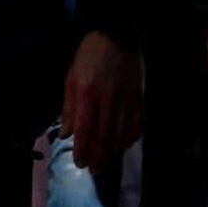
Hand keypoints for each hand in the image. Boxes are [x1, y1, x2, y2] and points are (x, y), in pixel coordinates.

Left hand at [60, 30, 142, 170]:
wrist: (117, 35)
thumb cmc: (89, 56)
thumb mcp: (72, 77)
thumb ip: (69, 107)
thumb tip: (67, 134)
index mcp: (87, 92)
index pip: (85, 129)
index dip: (83, 150)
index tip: (80, 163)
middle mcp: (108, 98)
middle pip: (104, 137)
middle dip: (99, 157)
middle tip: (95, 171)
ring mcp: (127, 99)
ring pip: (121, 135)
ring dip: (114, 152)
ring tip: (107, 162)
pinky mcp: (140, 98)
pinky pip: (137, 126)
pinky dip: (130, 139)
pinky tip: (123, 145)